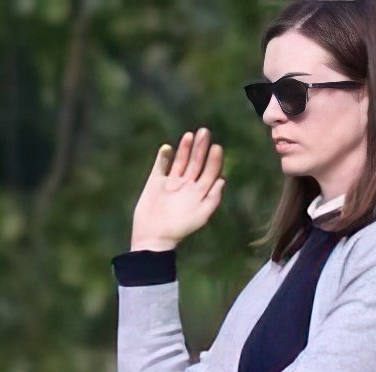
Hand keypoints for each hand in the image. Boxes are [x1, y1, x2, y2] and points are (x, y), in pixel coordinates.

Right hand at [131, 129, 225, 251]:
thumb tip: (222, 180)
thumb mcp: (200, 215)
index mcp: (199, 192)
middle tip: (205, 132)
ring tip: (189, 135)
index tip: (216, 147)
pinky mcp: (155, 182)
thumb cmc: (178, 228)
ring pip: (180, 161)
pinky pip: (161, 166)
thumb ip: (212, 198)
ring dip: (185, 148)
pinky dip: (163, 156)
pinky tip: (167, 148)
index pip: (210, 171)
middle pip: (196, 162)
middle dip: (201, 148)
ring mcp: (171, 183)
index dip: (214, 159)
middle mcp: (186, 185)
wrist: (153, 236)